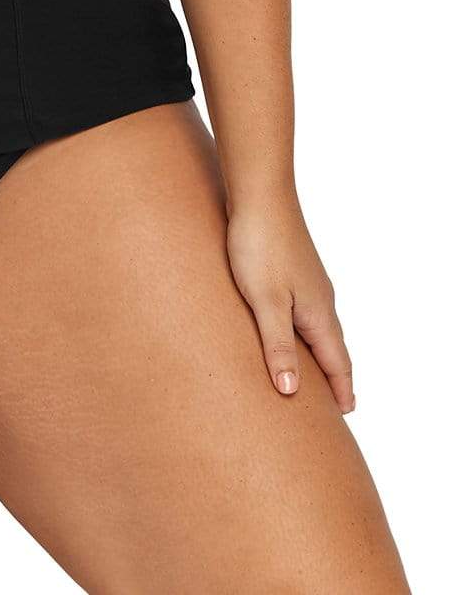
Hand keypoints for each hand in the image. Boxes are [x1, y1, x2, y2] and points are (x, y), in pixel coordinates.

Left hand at [225, 193, 355, 413]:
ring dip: (319, 353)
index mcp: (319, 313)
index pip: (338, 363)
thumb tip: (292, 391)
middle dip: (335, 376)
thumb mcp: (266, 302)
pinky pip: (305, 310)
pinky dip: (304, 331)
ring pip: (319, 327)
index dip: (342, 390)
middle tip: (335, 404)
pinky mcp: (293, 268)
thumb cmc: (261, 247)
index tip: (346, 414)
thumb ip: (278, 346)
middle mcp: (320, 300)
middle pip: (333, 347)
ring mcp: (309, 282)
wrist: (260, 193)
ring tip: (312, 373)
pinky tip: (289, 328)